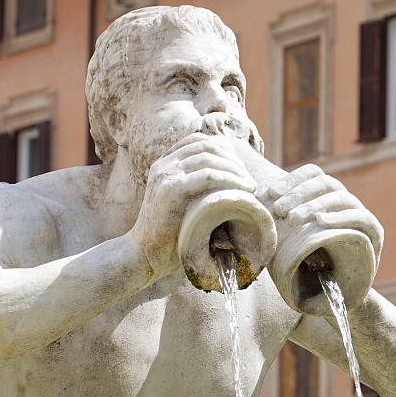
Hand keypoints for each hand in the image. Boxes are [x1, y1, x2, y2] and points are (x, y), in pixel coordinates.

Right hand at [130, 133, 256, 278]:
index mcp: (165, 164)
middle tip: (249, 180)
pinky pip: (208, 175)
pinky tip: (244, 191)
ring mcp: (165, 175)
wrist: (144, 254)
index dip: (223, 151)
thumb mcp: (182, 204)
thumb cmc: (169, 235)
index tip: (240, 170)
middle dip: (233, 160)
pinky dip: (230, 179)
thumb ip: (196, 189)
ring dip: (235, 170)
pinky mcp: (171, 190)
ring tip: (251, 187)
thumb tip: (228, 185)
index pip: (198, 142)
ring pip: (209, 158)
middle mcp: (164, 165)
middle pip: (207, 147)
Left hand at [263, 164, 382, 262]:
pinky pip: (360, 217)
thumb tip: (255, 201)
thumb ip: (281, 220)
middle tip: (278, 209)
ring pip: (340, 197)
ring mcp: (361, 214)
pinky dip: (339, 217)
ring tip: (293, 219)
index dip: (292, 179)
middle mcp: (346, 201)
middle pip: (325, 182)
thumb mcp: (292, 239)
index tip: (271, 193)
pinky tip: (320, 222)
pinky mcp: (374, 232)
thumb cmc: (311, 264)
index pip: (313, 174)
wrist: (340, 293)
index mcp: (327, 197)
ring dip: (314, 205)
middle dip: (299, 194)